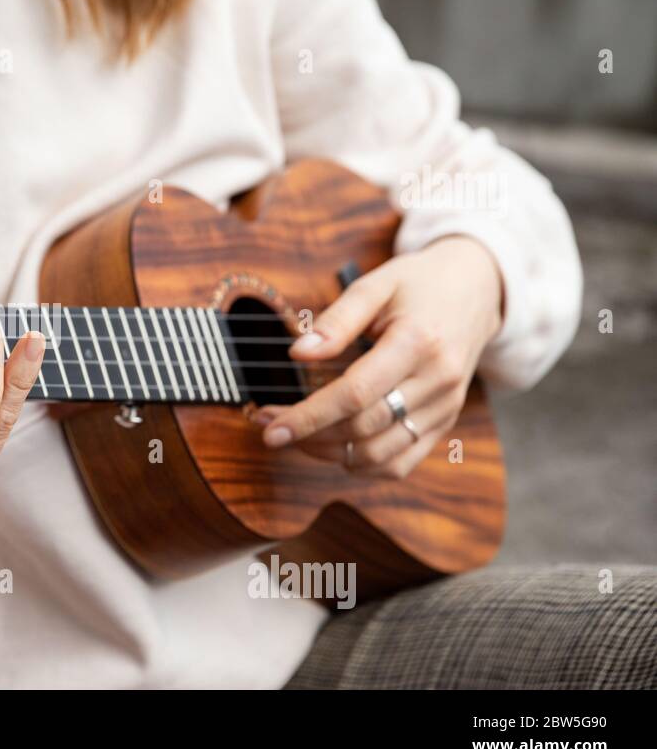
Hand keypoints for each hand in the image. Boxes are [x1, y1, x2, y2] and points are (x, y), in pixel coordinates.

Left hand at [252, 236, 503, 478]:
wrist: (478, 289)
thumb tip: (297, 354)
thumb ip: (337, 320)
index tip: (271, 427)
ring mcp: (445, 406)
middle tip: (270, 427)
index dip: (309, 416)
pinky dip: (362, 465)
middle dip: (309, 435)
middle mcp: (437, 381)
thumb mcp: (376, 284)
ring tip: (297, 437)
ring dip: (330, 453)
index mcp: (418, 342)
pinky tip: (333, 447)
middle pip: (365, 427)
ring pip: (381, 455)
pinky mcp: (445, 421)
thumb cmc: (419, 284)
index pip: (356, 394)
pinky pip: (402, 463)